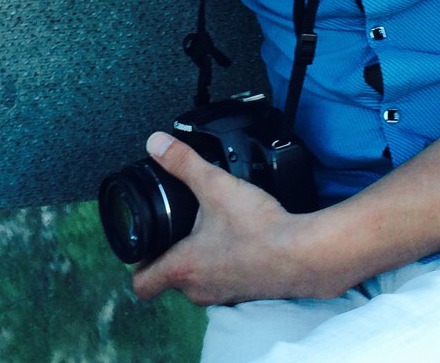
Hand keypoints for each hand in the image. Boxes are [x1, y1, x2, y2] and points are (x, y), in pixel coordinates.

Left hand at [131, 132, 314, 305]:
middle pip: (170, 279)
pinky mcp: (246, 293)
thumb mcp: (216, 186)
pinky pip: (224, 281)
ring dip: (198, 259)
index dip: (136, 264)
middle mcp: (199, 290)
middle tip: (176, 228)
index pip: (142, 284)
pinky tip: (237, 240)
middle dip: (170, 254)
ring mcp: (223, 296)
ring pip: (198, 281)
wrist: (303, 254)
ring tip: (207, 230)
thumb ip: (183, 163)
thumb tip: (156, 144)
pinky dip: (224, 264)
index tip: (142, 246)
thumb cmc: (259, 228)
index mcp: (183, 269)